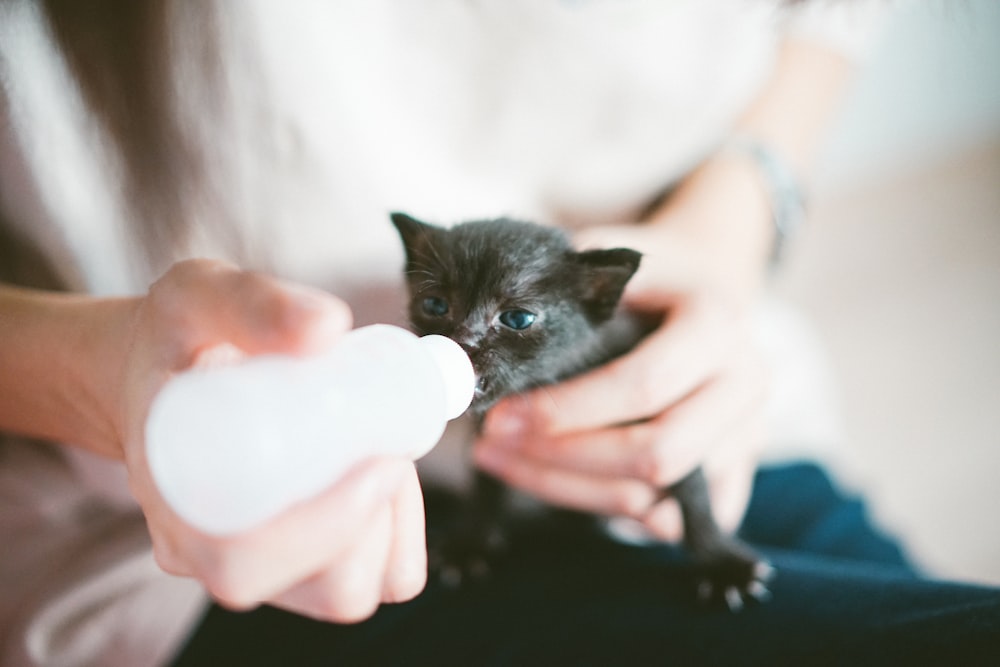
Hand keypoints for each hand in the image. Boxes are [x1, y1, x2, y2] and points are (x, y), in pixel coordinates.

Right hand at [116, 259, 425, 621]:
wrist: (166, 367)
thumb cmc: (177, 338)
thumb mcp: (197, 296)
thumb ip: (253, 302)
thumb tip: (327, 327)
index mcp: (177, 503)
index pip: (249, 562)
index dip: (330, 525)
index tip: (381, 461)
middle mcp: (213, 552)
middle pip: (324, 588)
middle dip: (380, 517)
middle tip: (388, 444)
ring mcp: (260, 562)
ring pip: (351, 589)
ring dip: (392, 524)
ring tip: (380, 450)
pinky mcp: (297, 561)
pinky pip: (365, 577)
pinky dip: (396, 533)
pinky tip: (381, 473)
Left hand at [473, 222, 769, 541]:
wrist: (703, 284)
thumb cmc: (644, 275)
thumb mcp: (608, 256)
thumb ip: (562, 289)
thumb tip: (482, 344)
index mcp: (717, 321)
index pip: (643, 384)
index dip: (567, 410)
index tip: (503, 414)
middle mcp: (745, 381)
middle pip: (657, 454)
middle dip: (563, 458)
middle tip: (493, 443)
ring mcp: (746, 434)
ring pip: (656, 501)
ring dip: (568, 490)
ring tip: (503, 460)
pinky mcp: (733, 472)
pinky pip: (671, 522)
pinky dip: (610, 513)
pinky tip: (555, 485)